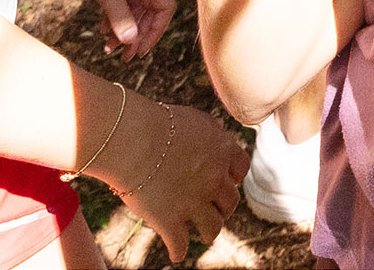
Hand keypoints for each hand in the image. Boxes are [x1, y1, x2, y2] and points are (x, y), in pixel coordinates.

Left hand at [60, 0, 176, 58]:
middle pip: (152, 10)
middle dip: (137, 34)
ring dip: (124, 27)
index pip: (165, 9)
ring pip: (137, 7)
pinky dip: (116, 14)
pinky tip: (102, 28)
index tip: (138, 51)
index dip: (154, 33)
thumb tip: (131, 41)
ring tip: (108, 47)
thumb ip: (121, 18)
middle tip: (122, 56)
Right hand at [93, 90, 247, 265]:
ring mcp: (194, 203)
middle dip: (224, 206)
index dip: (233, 177)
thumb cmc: (156, 123)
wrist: (132, 140)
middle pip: (230, 201)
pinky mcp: (171, 221)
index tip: (227, 181)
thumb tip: (219, 139)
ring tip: (204, 234)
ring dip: (209, 231)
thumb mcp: (193, 119)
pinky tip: (176, 253)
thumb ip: (211, 132)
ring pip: (213, 227)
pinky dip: (178, 251)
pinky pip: (180, 244)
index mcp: (222, 151)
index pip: (241, 169)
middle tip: (215, 209)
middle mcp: (214, 179)